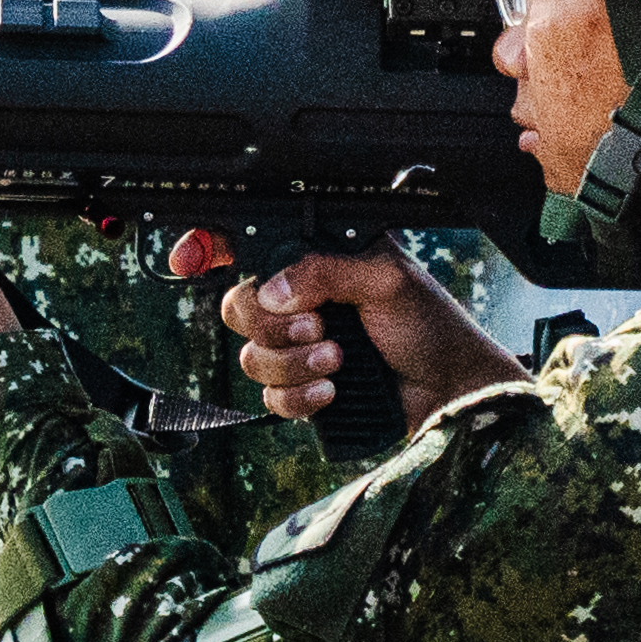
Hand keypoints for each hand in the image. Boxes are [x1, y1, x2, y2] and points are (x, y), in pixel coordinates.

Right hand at [167, 228, 516, 432]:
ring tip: (337, 360)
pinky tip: (331, 392)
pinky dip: (297, 397)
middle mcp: (302, 300)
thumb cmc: (431, 326)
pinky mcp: (305, 388)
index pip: (251, 244)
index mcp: (317, 259)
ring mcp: (301, 346)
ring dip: (292, 364)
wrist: (451, 392)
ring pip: (250, 357)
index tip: (189, 259)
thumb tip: (272, 291)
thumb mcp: (385, 281)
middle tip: (318, 326)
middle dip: (272, 325)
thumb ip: (325, 273)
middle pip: (239, 307)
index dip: (210, 246)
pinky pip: (269, 397)